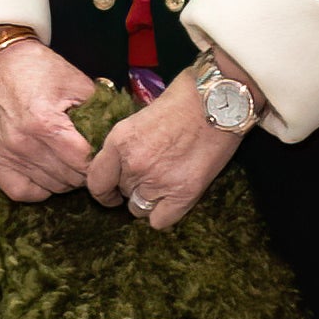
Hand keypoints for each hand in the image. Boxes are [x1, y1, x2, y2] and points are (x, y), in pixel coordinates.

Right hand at [0, 29, 103, 201]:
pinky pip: (20, 192)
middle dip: (84, 170)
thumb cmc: (39, 70)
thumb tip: (116, 140)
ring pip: (50, 186)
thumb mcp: (76, 82)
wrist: (0, 63)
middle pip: (68, 178)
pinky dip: (38, 188)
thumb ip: (99, 112)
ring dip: (65, 179)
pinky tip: (48, 174)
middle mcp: (22, 143)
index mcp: (45, 122)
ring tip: (70, 162)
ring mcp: (6, 153)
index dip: (98, 159)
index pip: (83, 161)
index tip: (102, 153)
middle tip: (88, 156)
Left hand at [83, 68, 248, 234]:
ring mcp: (158, 181)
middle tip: (153, 172)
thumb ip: (129, 142)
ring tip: (166, 183)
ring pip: (138, 209)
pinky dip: (165, 213)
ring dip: (148, 200)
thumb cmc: (186, 97)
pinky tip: (175, 198)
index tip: (111, 190)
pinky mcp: (184, 193)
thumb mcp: (143, 114)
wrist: (221, 99)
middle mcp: (133, 165)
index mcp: (120, 141)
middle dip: (133, 186)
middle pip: (122, 193)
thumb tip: (124, 161)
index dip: (103, 190)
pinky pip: (160, 221)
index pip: (96, 182)